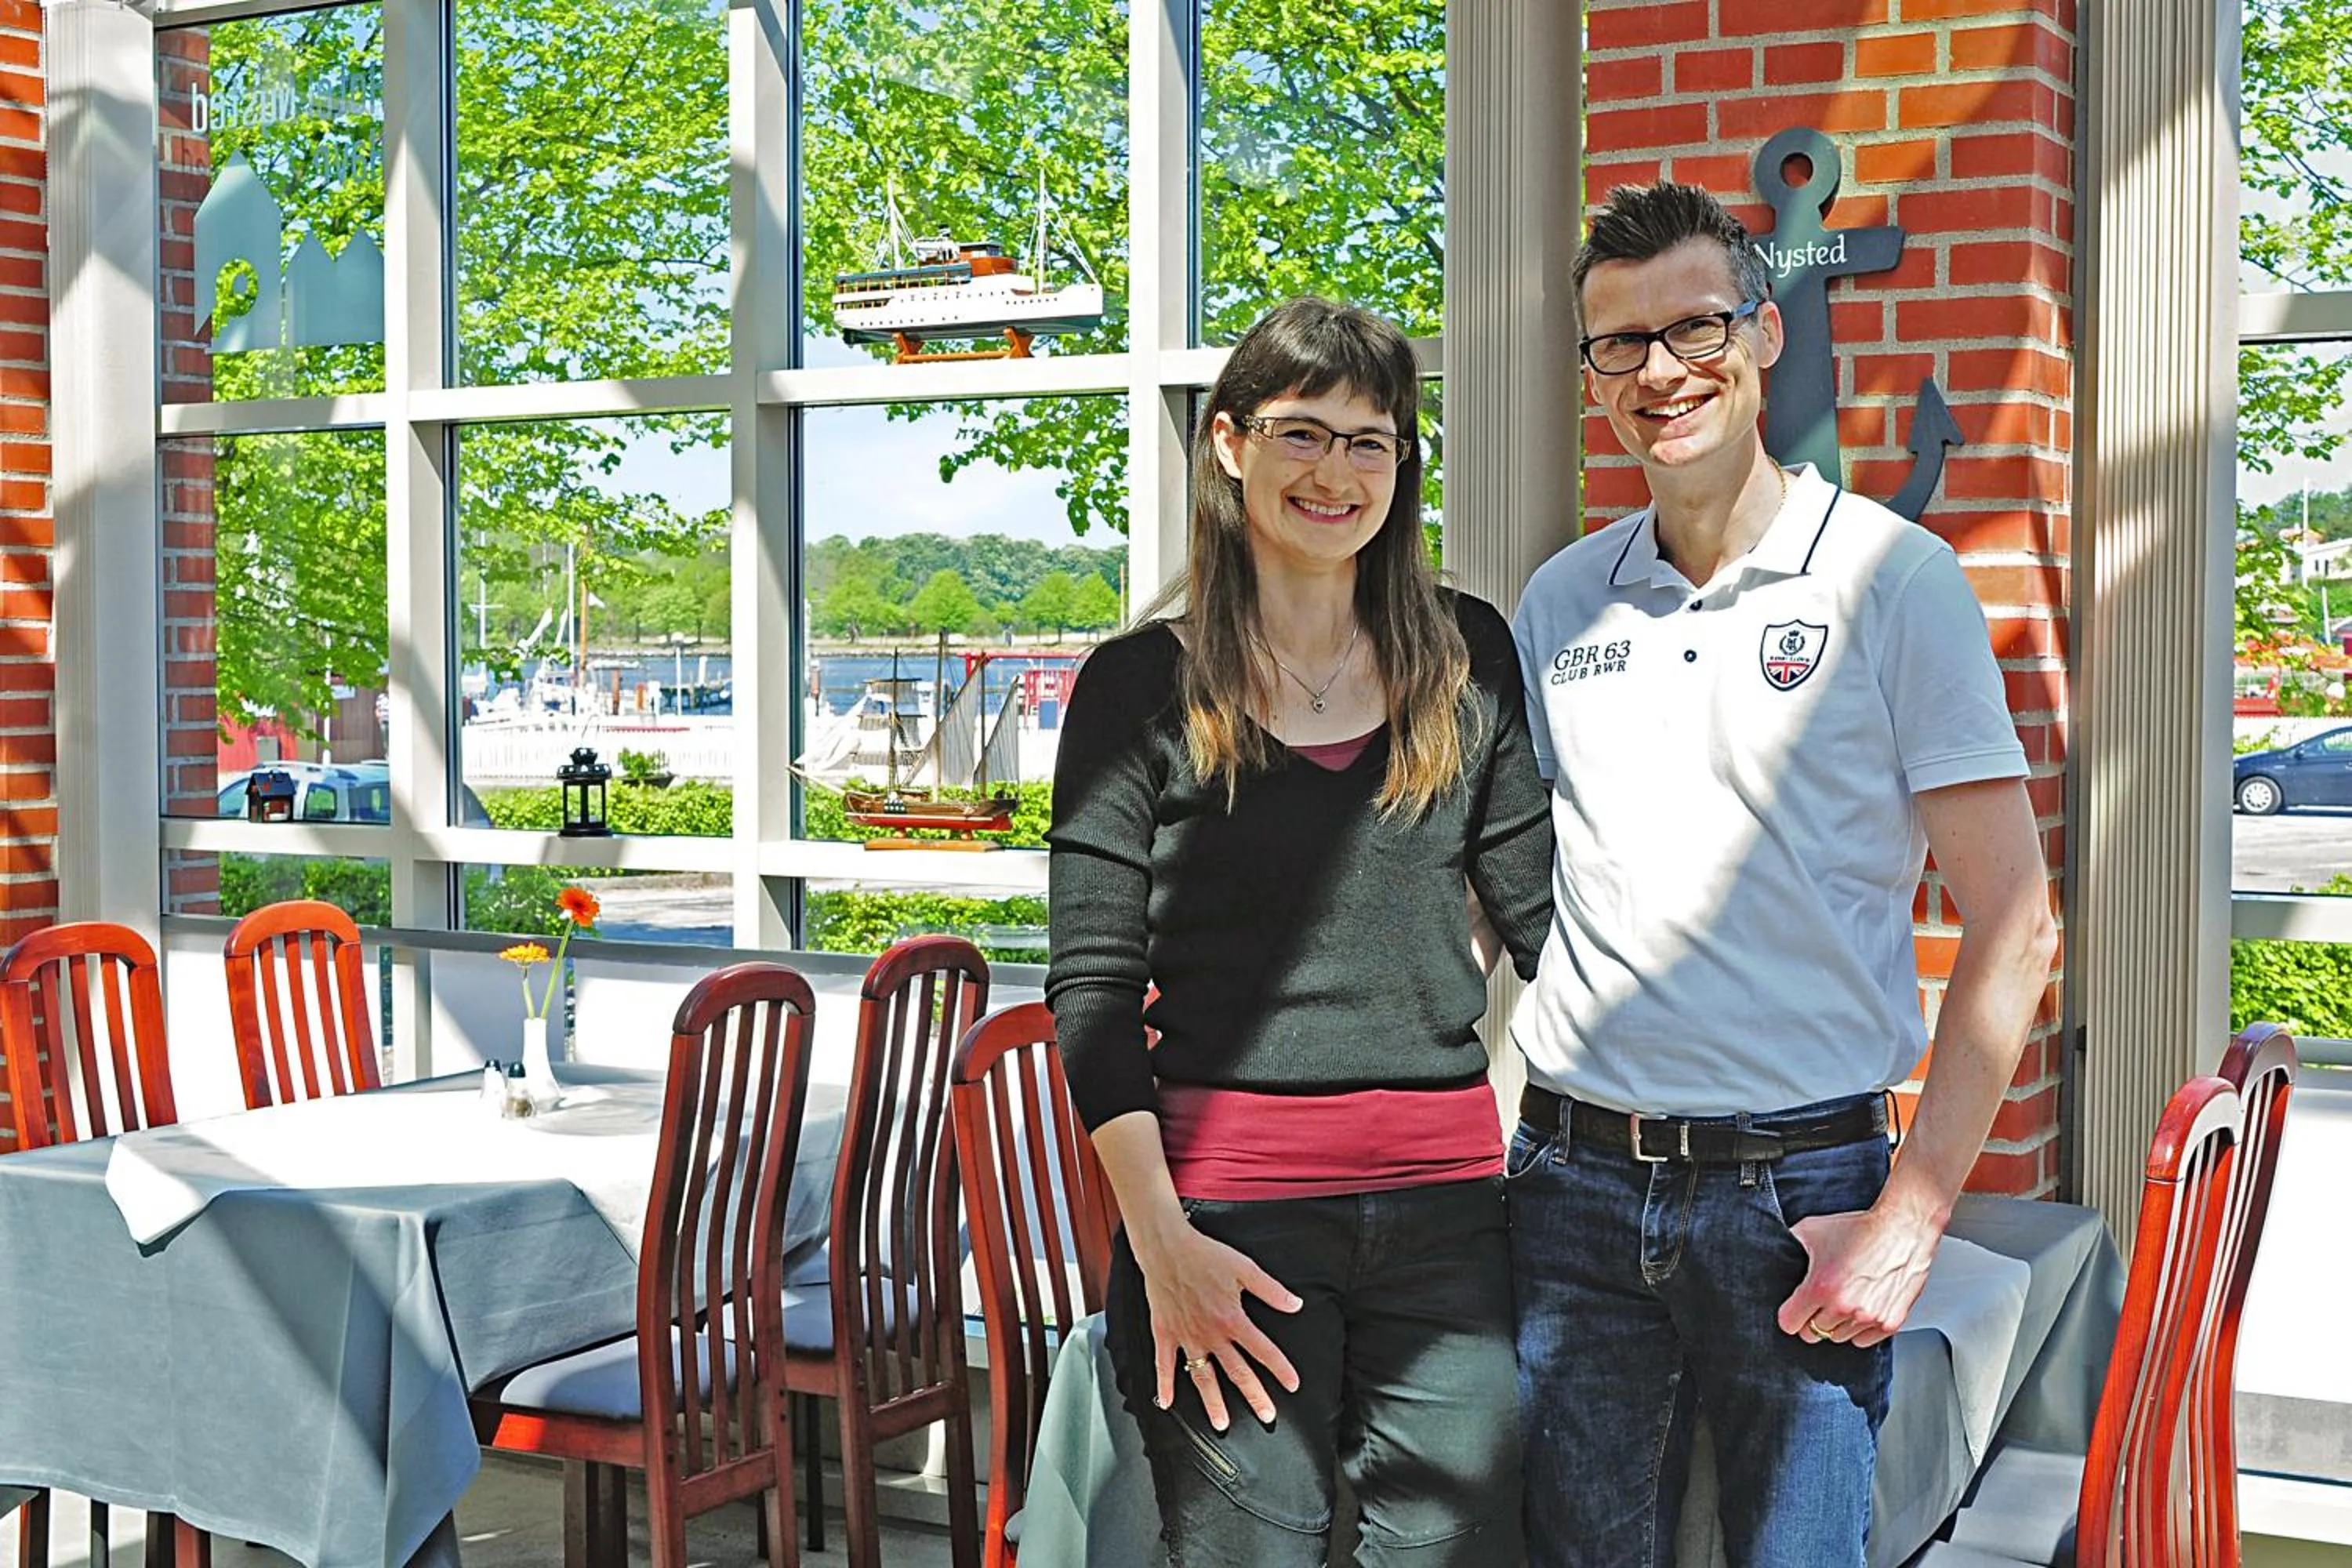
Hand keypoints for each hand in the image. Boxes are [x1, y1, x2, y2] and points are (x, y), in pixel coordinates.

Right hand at [1133, 1219, 1302, 1430]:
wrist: (1167, 1248)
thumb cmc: (1205, 1255)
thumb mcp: (1245, 1268)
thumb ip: (1271, 1290)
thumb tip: (1296, 1304)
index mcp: (1233, 1318)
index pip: (1263, 1350)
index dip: (1280, 1369)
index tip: (1292, 1385)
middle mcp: (1211, 1334)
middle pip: (1237, 1372)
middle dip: (1254, 1395)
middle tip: (1267, 1415)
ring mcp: (1186, 1336)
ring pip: (1203, 1376)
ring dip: (1213, 1402)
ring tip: (1222, 1424)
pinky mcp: (1165, 1333)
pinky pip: (1164, 1364)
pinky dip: (1165, 1384)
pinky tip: (1167, 1403)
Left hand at [1775, 1203, 1941, 1348]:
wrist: (1903, 1227)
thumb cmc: (1861, 1228)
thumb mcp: (1811, 1230)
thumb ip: (1789, 1246)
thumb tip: (1773, 1251)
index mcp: (1820, 1288)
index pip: (1790, 1324)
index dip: (1791, 1315)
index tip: (1795, 1309)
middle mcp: (1844, 1307)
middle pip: (1813, 1334)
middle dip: (1812, 1320)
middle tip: (1820, 1303)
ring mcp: (1868, 1318)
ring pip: (1838, 1338)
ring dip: (1837, 1324)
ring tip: (1844, 1300)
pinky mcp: (1889, 1322)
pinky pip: (1864, 1341)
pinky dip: (1860, 1329)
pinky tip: (1861, 1308)